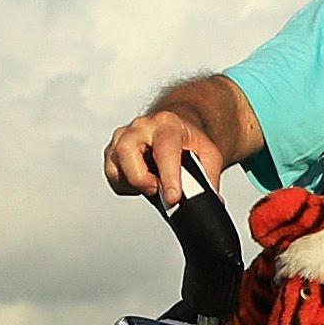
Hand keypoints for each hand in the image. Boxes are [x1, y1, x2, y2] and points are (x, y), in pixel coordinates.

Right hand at [102, 109, 225, 206]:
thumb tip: (211, 200)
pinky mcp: (112, 150)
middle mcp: (141, 127)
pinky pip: (112, 175)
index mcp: (167, 124)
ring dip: (133, 183)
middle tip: (156, 190)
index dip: (168, 176)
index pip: (164, 148)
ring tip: (153, 184)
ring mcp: (123, 137)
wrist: (175, 128)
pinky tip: (143, 181)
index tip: (173, 198)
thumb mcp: (208, 155)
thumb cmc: (188, 141)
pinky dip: (125, 185)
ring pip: (115, 165)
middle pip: (128, 151)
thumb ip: (209, 177)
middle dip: (141, 178)